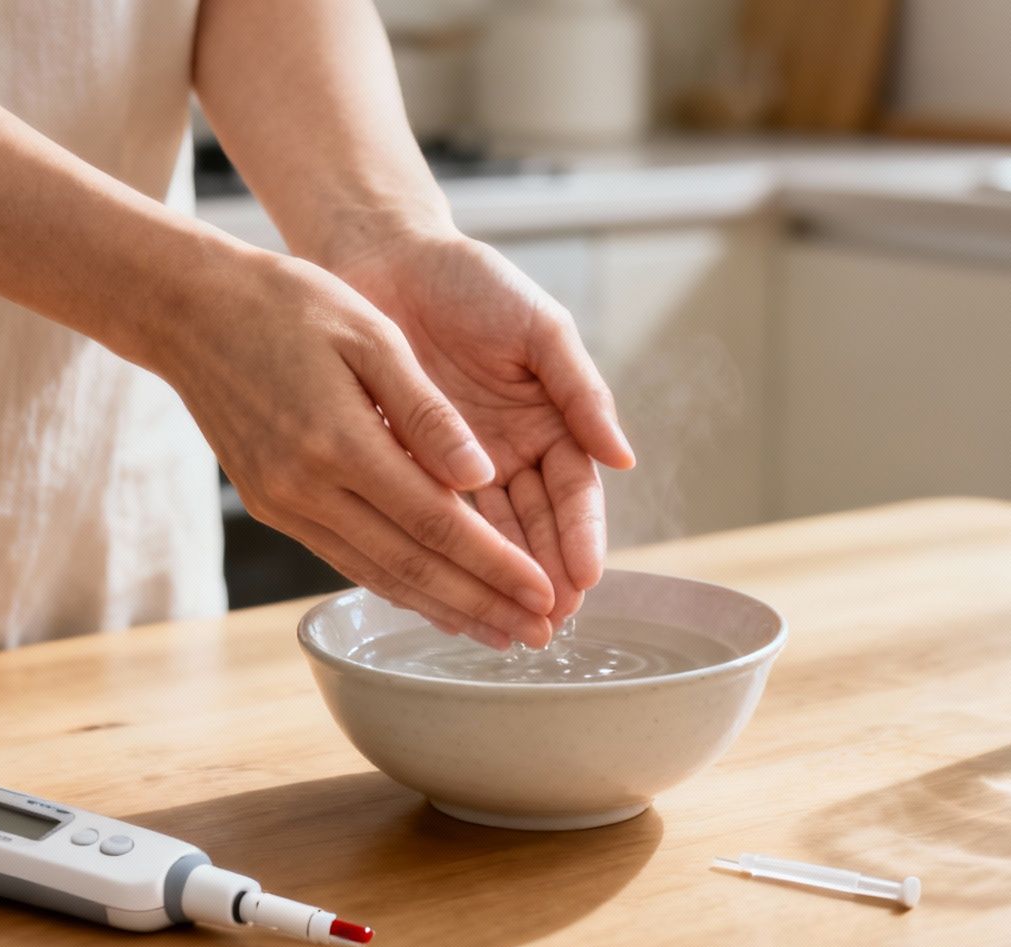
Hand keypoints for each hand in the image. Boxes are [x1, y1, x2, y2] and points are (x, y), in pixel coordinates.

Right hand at [156, 245, 558, 647]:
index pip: (435, 521)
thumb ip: (427, 412)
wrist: (190, 310)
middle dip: (482, 605)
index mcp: (340, 441)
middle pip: (411, 564)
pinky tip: (436, 600)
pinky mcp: (272, 506)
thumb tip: (480, 476)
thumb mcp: (370, 335)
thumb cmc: (288, 304)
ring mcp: (284, 504)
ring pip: (378, 572)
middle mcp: (307, 488)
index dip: (495, 564)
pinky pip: (346, 557)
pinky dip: (397, 585)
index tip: (544, 593)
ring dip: (444, 608)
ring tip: (499, 634)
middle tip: (539, 636)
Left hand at [331, 231, 635, 623]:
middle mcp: (506, 457)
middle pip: (531, 530)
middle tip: (546, 624)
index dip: (580, 538)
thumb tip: (624, 458)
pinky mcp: (400, 469)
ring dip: (491, 583)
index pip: (573, 496)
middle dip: (541, 578)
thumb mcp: (541, 328)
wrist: (387, 256)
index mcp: (549, 426)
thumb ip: (581, 390)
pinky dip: (432, 560)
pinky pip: (419, 524)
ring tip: (502, 625)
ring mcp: (453, 468)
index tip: (583, 578)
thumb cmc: (472, 282)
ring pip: (480, 537)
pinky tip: (440, 597)